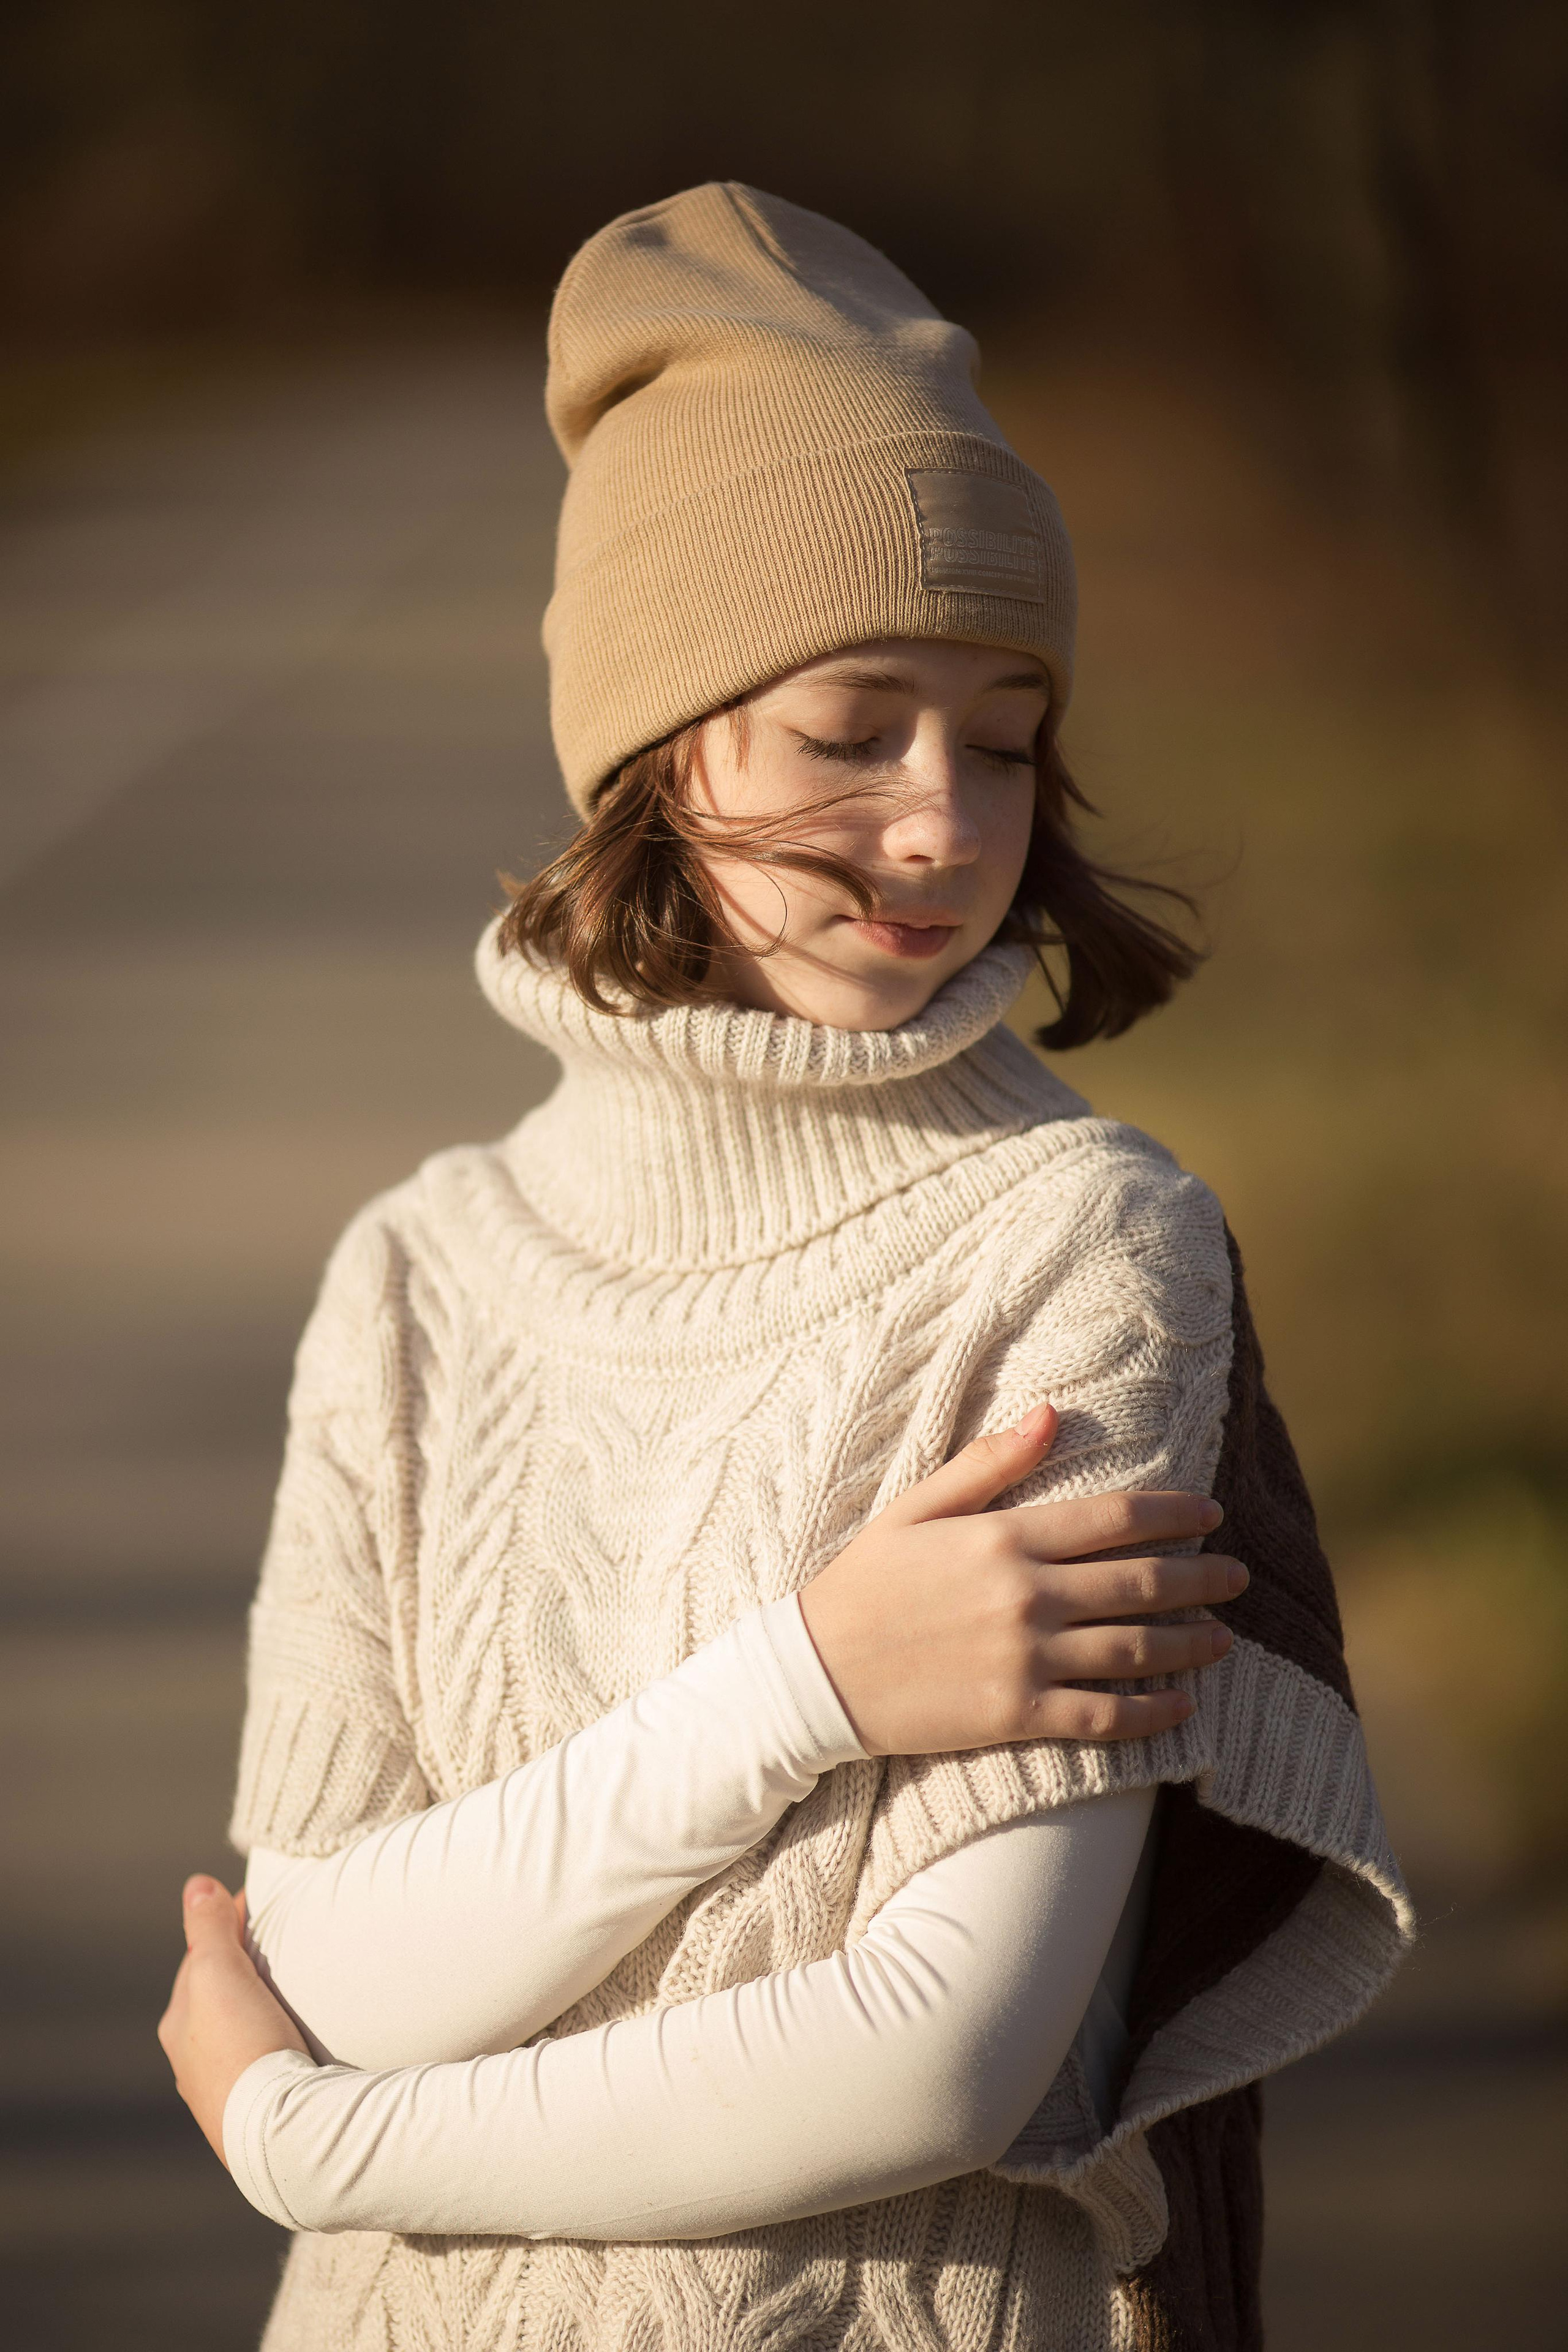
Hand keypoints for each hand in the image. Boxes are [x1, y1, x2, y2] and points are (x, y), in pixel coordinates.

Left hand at [157, 1875, 308, 2163]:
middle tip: (281, 1943)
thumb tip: (196, 1884)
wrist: (278, 2132)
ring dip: (260, 2009)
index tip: (260, 1906)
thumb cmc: (242, 2046)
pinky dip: (275, 2041)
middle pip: (218, 1998)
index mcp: (178, 2026)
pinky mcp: (258, 2113)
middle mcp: (193, 2062)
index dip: (225, 1928)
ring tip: (296, 1991)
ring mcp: (224, 2092)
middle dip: (242, 1970)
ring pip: (240, 2033)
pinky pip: (263, 2062)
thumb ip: (206, 1927)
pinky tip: (299, 2041)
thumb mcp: (217, 1973)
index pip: (199, 1960)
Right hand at [798, 1403, 1245, 1754]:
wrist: (815, 1673)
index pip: (1116, 1517)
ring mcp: (1025, 1660)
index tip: (1211, 1514)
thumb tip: (1053, 1414)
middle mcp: (1025, 1596)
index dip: (1175, 1514)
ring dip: (1191, 1644)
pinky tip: (1183, 1706)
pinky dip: (1153, 1713)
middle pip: (1141, 1583)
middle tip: (1238, 1576)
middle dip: (1202, 1578)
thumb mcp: (917, 1506)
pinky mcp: (1016, 1716)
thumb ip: (990, 1462)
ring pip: (1135, 1650)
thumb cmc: (865, 1582)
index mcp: (1005, 1538)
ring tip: (1223, 1638)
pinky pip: (1104, 1716)